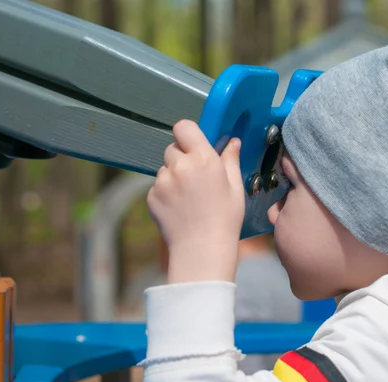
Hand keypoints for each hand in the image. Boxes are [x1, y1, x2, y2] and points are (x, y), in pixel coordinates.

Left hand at [147, 120, 244, 282]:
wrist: (201, 248)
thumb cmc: (224, 219)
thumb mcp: (235, 188)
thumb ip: (230, 161)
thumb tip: (232, 142)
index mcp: (203, 159)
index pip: (184, 127)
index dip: (188, 134)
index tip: (194, 145)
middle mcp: (180, 166)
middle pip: (173, 148)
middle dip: (182, 157)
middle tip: (196, 177)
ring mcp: (163, 181)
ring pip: (164, 168)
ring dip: (173, 176)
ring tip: (189, 197)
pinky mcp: (152, 196)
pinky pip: (157, 186)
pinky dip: (166, 193)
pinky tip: (180, 208)